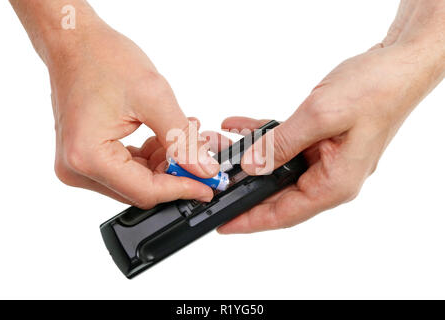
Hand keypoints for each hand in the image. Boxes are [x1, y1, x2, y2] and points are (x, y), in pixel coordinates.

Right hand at [48, 22, 218, 207]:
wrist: (74, 40)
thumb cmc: (102, 58)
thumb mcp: (153, 97)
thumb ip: (181, 139)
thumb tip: (204, 169)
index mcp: (88, 157)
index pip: (145, 191)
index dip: (182, 189)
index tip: (208, 186)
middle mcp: (77, 168)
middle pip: (140, 190)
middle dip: (175, 174)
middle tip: (202, 158)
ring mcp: (79, 164)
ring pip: (136, 180)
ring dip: (164, 163)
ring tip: (185, 136)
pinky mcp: (86, 156)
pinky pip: (126, 168)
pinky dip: (150, 156)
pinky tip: (165, 136)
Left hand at [218, 21, 444, 232]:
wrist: (399, 64)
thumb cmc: (376, 90)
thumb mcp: (321, 116)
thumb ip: (283, 144)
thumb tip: (252, 166)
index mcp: (335, 183)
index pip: (285, 213)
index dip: (251, 221)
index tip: (224, 224)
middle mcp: (330, 177)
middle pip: (278, 194)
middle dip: (244, 187)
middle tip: (215, 183)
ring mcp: (326, 159)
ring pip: (279, 169)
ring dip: (250, 159)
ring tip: (221, 151)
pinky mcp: (321, 141)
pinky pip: (285, 145)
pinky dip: (264, 138)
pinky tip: (241, 128)